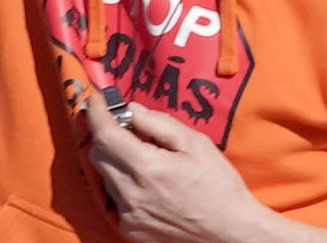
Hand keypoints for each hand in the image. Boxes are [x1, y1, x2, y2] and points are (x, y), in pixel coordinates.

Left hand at [76, 83, 269, 242]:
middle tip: (128, 127)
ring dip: (117, 160)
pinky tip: (148, 184)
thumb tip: (132, 109)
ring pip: (106, 176)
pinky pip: (115, 198)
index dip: (96, 112)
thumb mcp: (196, 143)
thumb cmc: (218, 185)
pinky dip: (124, 184)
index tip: (97, 98)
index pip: (105, 134)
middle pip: (98, 154)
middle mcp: (132, 194)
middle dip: (107, 134)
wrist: (230, 233)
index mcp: (148, 168)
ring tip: (146, 159)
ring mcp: (129, 215)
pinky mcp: (131, 229)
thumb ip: (159, 123)